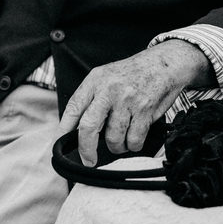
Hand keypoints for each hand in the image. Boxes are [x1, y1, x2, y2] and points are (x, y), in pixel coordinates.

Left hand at [59, 41, 208, 165]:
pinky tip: (135, 135)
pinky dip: (133, 145)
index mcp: (95, 80)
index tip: (58, 145)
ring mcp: (127, 99)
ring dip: (117, 146)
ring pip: (113, 138)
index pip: (73, 108)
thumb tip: (75, 130)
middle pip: (88, 127)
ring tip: (122, 138)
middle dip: (86, 150)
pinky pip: (134, 140)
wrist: (164, 63)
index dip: (62, 130)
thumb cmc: (133, 74)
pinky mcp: (145, 109)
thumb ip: (91, 99)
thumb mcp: (106, 77)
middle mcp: (109, 89)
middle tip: (88, 160)